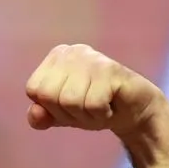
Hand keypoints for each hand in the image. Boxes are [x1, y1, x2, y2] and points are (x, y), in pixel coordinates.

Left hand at [24, 44, 164, 135]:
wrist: (134, 112)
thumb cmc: (94, 108)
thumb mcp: (61, 115)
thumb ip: (41, 116)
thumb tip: (34, 114)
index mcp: (56, 57)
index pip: (34, 90)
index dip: (51, 107)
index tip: (72, 105)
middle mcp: (72, 51)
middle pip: (49, 96)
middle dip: (68, 113)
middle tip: (88, 107)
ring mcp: (92, 58)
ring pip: (70, 101)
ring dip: (86, 115)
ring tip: (100, 106)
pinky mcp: (111, 69)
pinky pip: (92, 104)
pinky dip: (101, 115)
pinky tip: (111, 106)